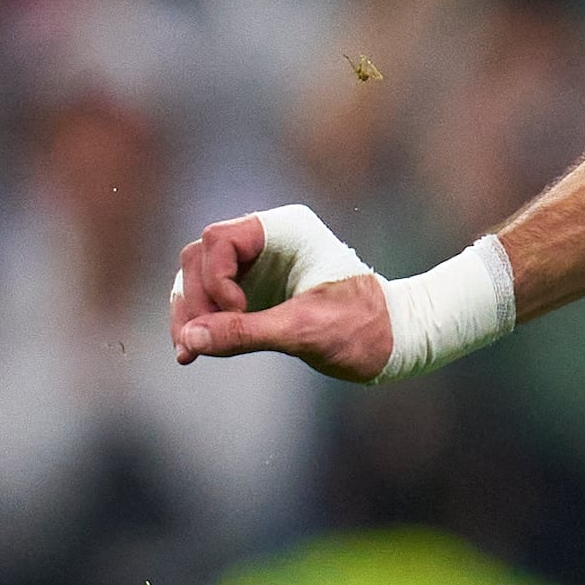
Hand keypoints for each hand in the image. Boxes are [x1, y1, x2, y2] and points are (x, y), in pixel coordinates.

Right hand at [168, 211, 390, 380]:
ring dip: (190, 315)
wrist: (396, 341)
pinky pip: (211, 301)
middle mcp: (267, 242)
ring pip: (199, 280)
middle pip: (201, 259)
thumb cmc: (366, 328)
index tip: (237, 312)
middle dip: (195, 300)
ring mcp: (257, 266)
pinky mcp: (253, 292)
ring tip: (188, 354)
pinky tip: (192, 353)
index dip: (215, 276)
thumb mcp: (305, 331)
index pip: (220, 240)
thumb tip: (190, 339)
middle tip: (194, 343)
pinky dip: (201, 324)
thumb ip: (246, 332)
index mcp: (287, 231)